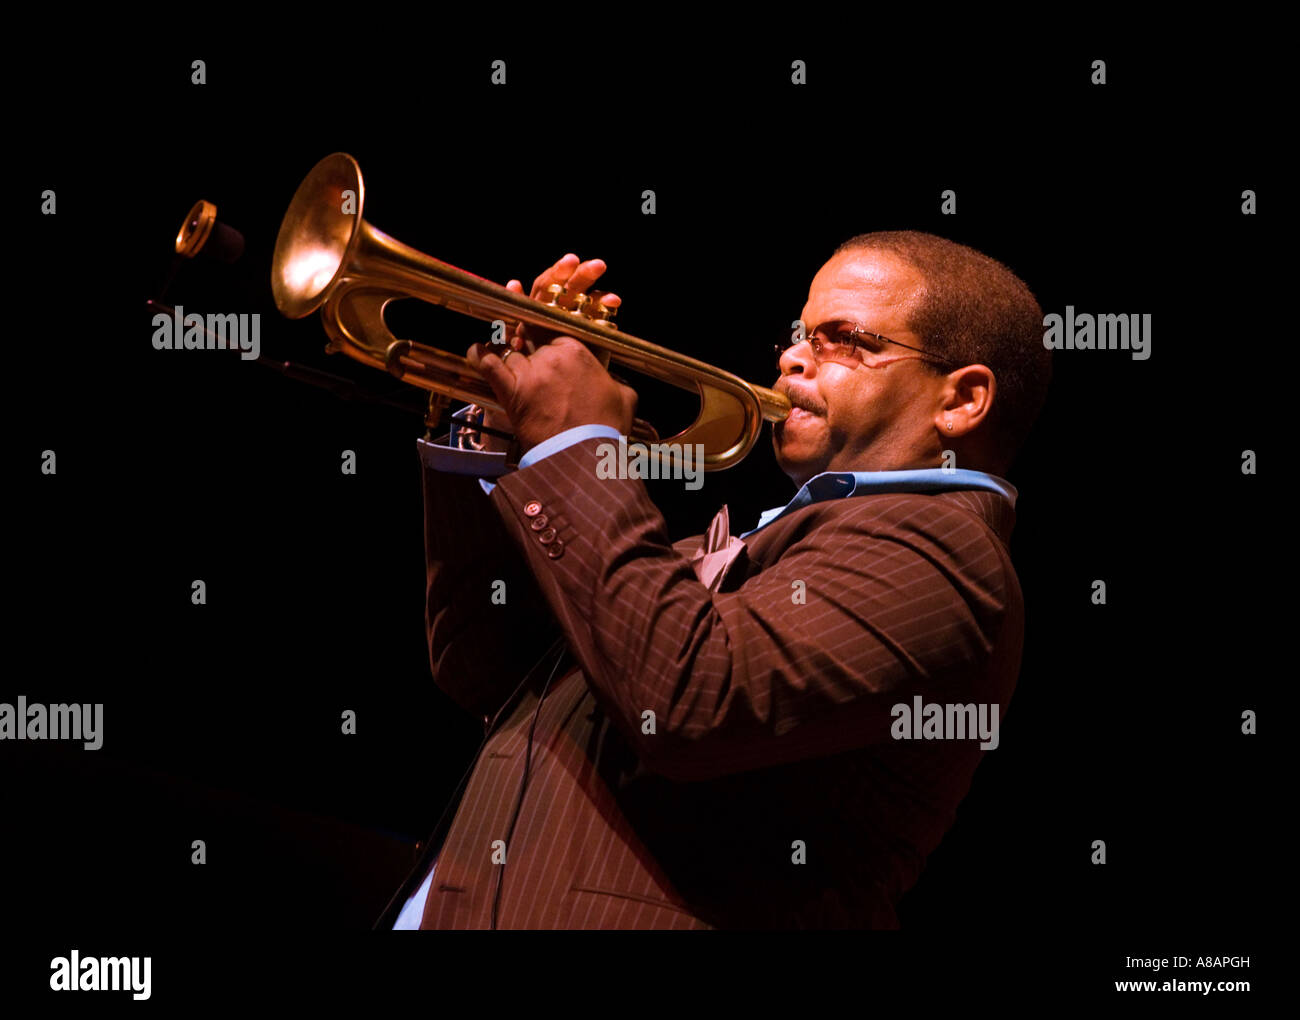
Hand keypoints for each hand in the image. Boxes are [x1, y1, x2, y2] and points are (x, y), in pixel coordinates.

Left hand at [468, 335, 636, 454]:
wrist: (586, 455)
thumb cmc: (605, 428)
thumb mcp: (624, 398)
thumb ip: (616, 382)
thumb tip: (614, 384)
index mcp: (577, 352)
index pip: (553, 334)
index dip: (546, 340)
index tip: (543, 345)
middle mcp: (551, 357)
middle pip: (530, 344)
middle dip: (528, 352)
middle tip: (528, 361)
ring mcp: (530, 373)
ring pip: (510, 355)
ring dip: (507, 359)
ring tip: (505, 361)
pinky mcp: (512, 392)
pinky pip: (488, 365)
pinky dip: (479, 356)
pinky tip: (476, 351)